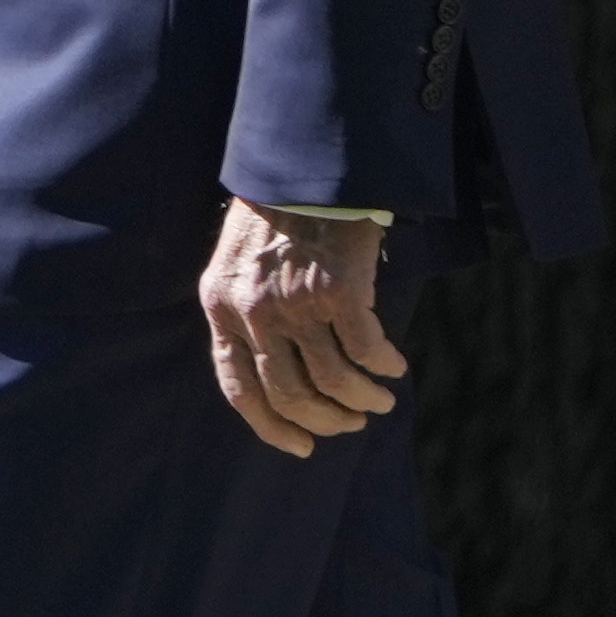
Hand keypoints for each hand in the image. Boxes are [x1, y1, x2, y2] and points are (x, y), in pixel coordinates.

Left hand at [197, 198, 404, 455]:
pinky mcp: (340, 291)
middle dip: (325, 420)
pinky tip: (394, 366)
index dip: (271, 427)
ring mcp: (296, 303)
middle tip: (350, 423)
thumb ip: (244, 315)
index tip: (301, 448)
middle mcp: (254, 312)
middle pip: (291, 394)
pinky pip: (367, 350)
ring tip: (379, 399)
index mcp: (220, 307)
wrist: (301, 168)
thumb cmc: (271, 217)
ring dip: (361, 400)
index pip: (239, 388)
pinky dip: (384, 366)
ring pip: (333, 381)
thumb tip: (277, 377)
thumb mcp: (234, 266)